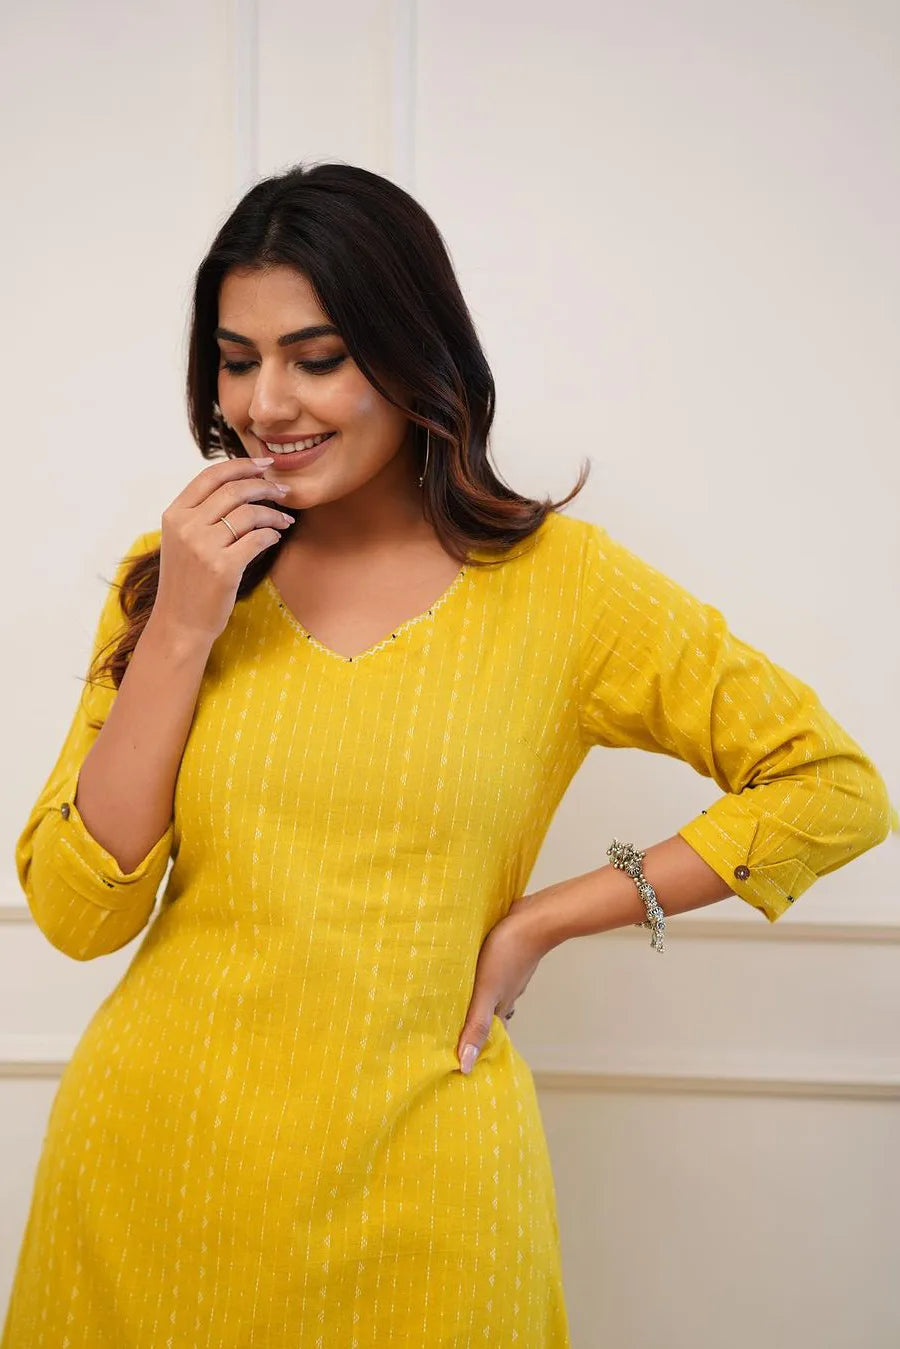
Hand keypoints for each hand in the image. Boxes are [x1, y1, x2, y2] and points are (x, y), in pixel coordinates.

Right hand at [152, 457, 294, 643]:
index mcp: (174, 514)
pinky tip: (275, 537)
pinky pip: (258, 539)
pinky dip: (272, 534)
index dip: (242, 465)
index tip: (265, 465)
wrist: (180, 623)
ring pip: (249, 513)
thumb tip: (239, 485)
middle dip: (264, 486)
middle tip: (283, 491)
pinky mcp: (222, 568)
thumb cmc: (187, 581)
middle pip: (234, 490)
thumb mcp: (182, 541)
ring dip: (273, 514)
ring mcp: (202, 547)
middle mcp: (185, 527)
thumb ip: (200, 513)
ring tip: (284, 521)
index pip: (210, 475)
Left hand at [456, 894, 546, 1074]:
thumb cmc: (508, 954)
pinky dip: (478, 981)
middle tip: (448, 1035)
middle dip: (471, 1027)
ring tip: (451, 1006)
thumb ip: (476, 1025)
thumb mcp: (487, 992)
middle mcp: (505, 996)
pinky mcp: (504, 958)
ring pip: (489, 996)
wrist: (534, 919)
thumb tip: (466, 1066)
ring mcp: (507, 977)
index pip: (487, 1039)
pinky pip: (489, 976)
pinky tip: (467, 973)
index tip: (458, 1061)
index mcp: (500, 1009)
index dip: (475, 1050)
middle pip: (487, 1019)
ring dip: (473, 1003)